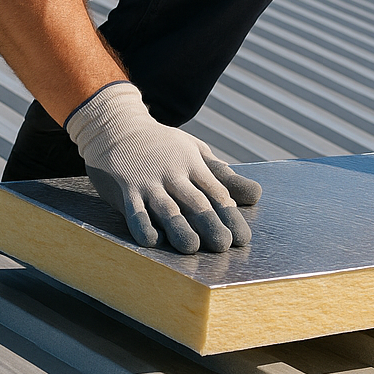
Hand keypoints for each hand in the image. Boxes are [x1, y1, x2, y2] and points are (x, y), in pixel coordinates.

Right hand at [64, 82, 261, 252]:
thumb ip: (223, 176)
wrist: (116, 126)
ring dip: (178, 227)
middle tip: (223, 245)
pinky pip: (134, 209)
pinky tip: (151, 240)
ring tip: (191, 247)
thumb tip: (257, 195)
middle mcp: (172, 172)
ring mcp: (147, 181)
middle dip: (209, 224)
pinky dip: (142, 224)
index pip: (216, 191)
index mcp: (192, 163)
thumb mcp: (195, 152)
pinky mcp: (124, 188)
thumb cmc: (162, 145)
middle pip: (194, 201)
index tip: (242, 239)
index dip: (230, 215)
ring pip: (166, 207)